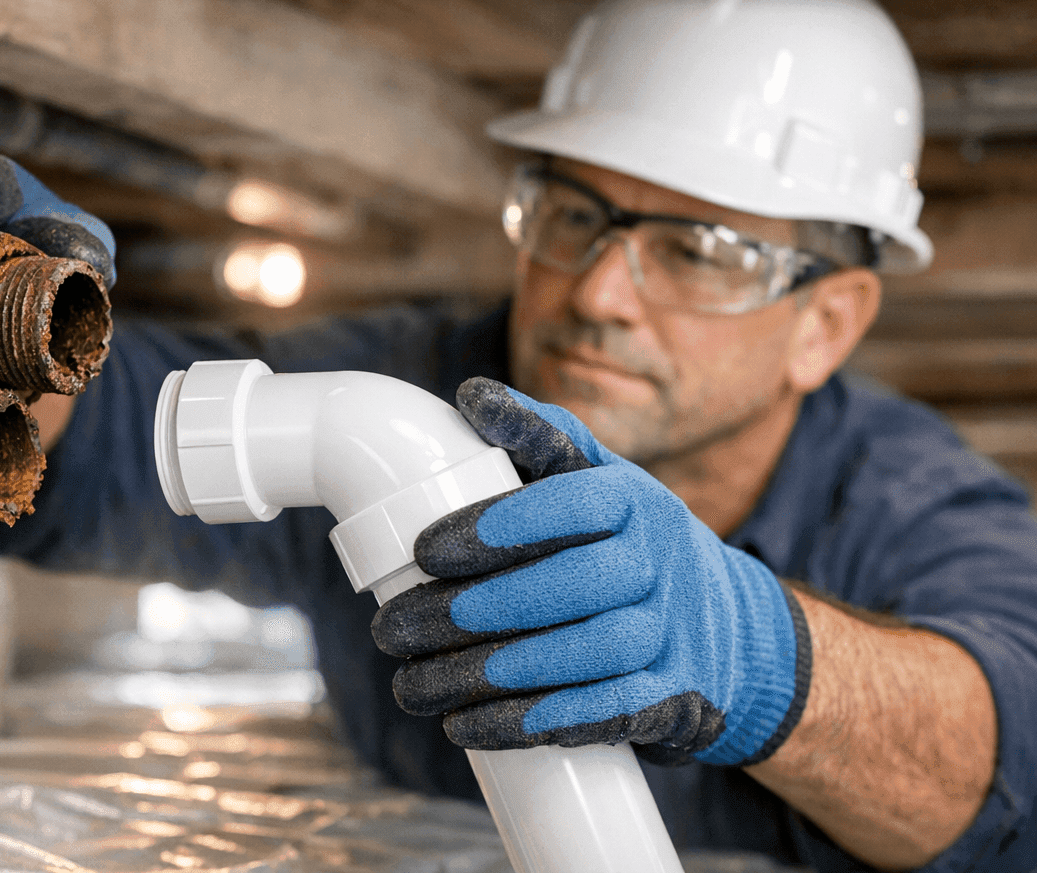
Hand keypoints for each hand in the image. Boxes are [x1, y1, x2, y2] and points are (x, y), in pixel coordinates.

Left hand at [371, 377, 809, 765]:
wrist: (730, 631)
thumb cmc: (630, 544)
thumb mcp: (600, 480)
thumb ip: (541, 439)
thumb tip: (472, 396)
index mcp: (633, 501)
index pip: (571, 502)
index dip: (496, 525)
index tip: (423, 550)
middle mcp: (660, 564)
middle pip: (571, 586)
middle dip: (474, 611)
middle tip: (393, 630)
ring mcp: (673, 634)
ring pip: (587, 654)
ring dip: (492, 675)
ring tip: (411, 685)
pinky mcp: (674, 700)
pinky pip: (608, 713)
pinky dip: (535, 722)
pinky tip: (468, 726)